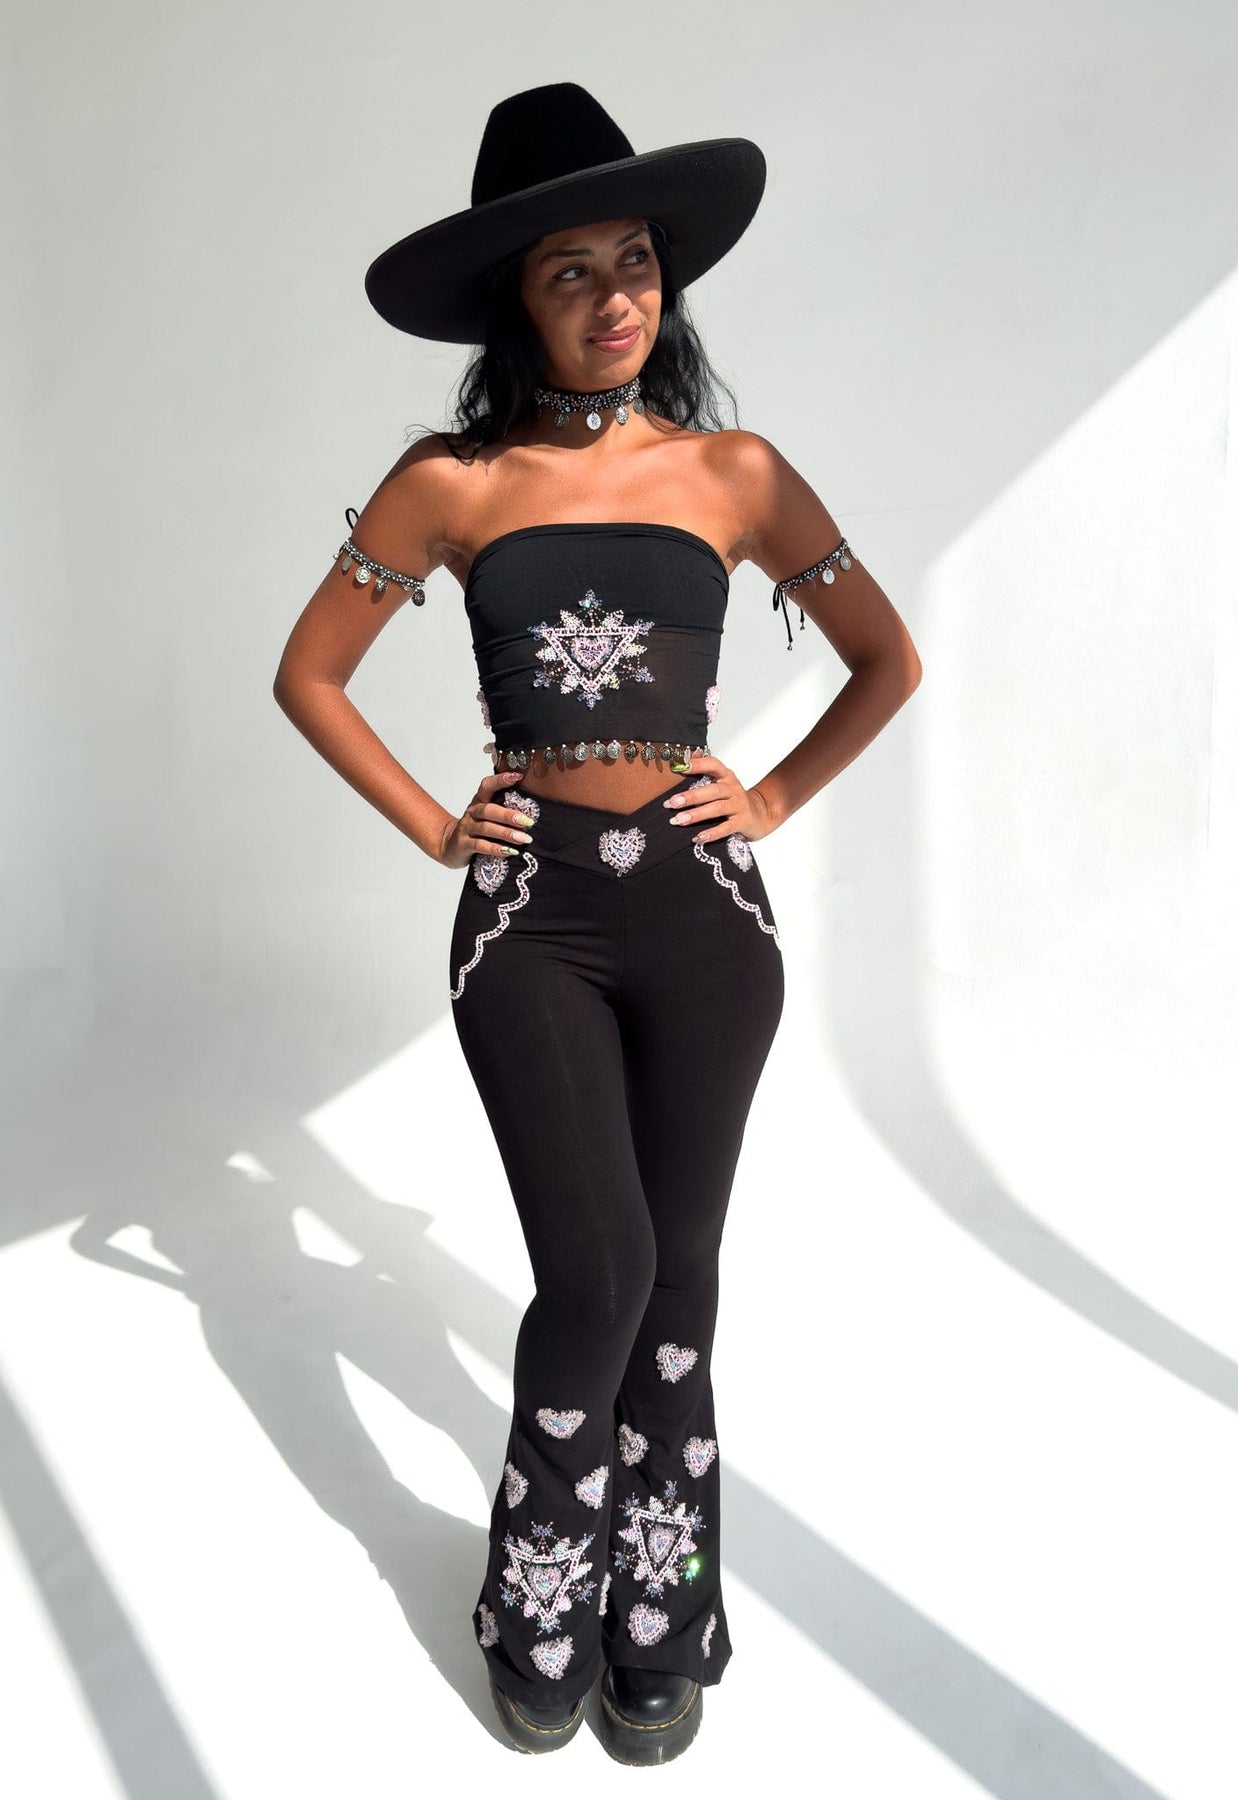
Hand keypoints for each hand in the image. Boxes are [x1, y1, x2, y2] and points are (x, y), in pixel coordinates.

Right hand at [436, 769, 535, 868]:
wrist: (450, 846)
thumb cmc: (476, 830)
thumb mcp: (486, 817)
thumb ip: (503, 811)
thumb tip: (533, 812)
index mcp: (479, 802)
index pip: (487, 786)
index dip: (500, 780)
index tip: (518, 776)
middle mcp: (472, 813)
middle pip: (488, 810)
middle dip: (509, 815)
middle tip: (527, 821)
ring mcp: (466, 828)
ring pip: (486, 828)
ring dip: (506, 833)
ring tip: (524, 839)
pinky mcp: (463, 845)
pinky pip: (480, 846)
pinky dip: (496, 849)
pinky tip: (510, 851)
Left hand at [662, 756, 776, 843]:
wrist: (759, 814)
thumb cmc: (732, 799)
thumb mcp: (721, 783)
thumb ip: (703, 773)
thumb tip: (682, 762)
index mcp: (726, 776)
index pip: (713, 765)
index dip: (698, 765)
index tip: (679, 768)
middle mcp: (733, 789)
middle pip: (712, 791)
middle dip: (690, 797)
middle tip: (671, 802)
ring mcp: (739, 805)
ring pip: (717, 809)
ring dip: (696, 815)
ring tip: (678, 820)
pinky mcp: (743, 822)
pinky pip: (726, 828)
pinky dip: (712, 833)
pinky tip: (698, 837)